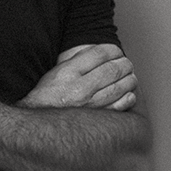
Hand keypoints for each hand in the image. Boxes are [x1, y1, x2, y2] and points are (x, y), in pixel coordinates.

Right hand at [18, 44, 136, 110]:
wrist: (40, 121)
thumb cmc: (48, 93)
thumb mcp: (57, 70)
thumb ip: (76, 60)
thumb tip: (99, 51)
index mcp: (69, 72)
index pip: (98, 54)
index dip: (112, 49)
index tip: (116, 50)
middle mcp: (80, 88)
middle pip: (112, 69)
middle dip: (124, 63)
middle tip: (126, 62)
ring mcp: (90, 105)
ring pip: (119, 87)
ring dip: (129, 78)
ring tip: (130, 75)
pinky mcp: (97, 119)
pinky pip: (119, 106)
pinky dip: (128, 97)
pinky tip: (129, 93)